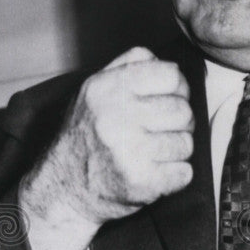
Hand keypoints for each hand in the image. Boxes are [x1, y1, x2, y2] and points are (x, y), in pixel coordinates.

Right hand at [19, 47, 193, 249]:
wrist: (64, 189)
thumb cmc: (84, 137)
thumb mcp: (93, 92)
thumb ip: (126, 67)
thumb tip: (162, 60)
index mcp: (107, 89)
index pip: (170, 75)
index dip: (178, 88)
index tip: (170, 99)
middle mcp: (116, 117)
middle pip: (183, 111)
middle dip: (179, 123)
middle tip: (163, 132)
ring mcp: (130, 151)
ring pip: (186, 143)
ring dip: (176, 151)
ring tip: (155, 153)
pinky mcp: (141, 182)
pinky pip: (184, 172)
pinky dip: (176, 175)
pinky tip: (156, 173)